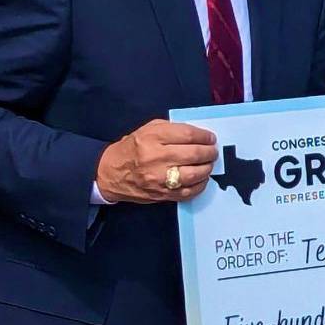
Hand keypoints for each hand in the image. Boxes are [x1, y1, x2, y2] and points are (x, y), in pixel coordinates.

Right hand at [96, 119, 217, 203]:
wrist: (110, 173)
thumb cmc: (132, 148)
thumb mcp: (148, 130)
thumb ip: (172, 129)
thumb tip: (198, 135)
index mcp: (152, 138)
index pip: (187, 135)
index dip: (204, 136)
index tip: (211, 138)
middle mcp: (155, 158)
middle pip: (194, 154)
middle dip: (209, 152)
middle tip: (213, 151)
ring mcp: (159, 179)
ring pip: (194, 174)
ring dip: (207, 168)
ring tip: (208, 164)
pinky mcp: (162, 194)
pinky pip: (188, 192)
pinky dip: (200, 185)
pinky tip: (201, 179)